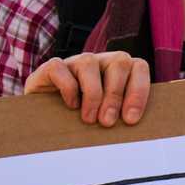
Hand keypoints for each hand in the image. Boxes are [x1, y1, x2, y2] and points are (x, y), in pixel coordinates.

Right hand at [25, 51, 150, 126]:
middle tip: (107, 122)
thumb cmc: (84, 122)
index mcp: (118, 71)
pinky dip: (67, 88)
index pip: (138, 67)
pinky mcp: (51, 68)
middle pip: (119, 62)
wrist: (46, 121)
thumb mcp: (108, 118)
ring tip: (89, 119)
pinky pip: (60, 68)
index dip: (139, 91)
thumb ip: (125, 116)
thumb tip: (135, 122)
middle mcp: (99, 62)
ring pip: (89, 62)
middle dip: (115, 95)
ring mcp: (74, 62)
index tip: (130, 119)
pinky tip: (71, 106)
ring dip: (93, 93)